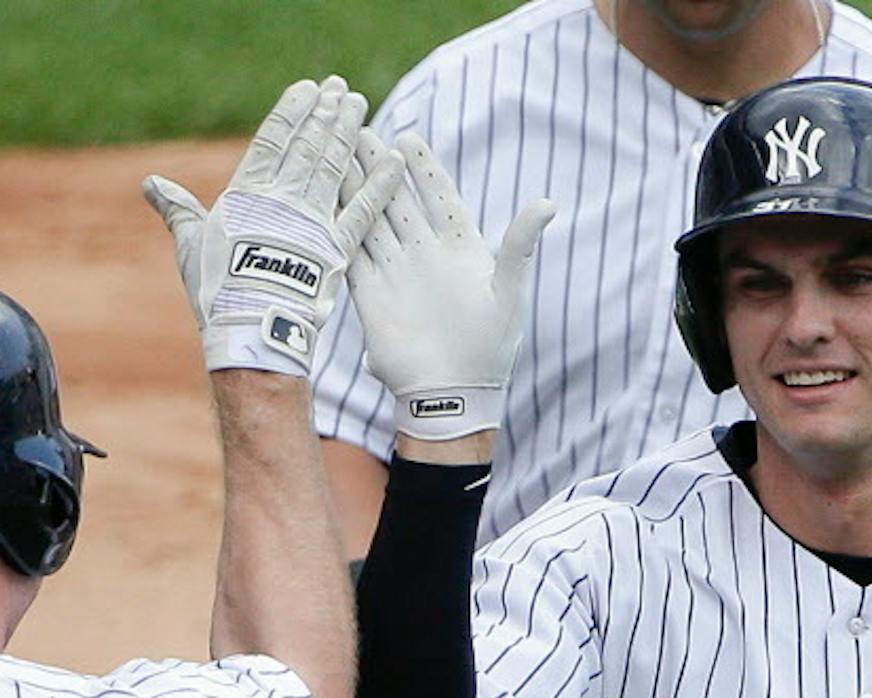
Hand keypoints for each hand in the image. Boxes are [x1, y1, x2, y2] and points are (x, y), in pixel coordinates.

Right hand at [143, 76, 400, 375]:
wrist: (249, 327)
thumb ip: (178, 209)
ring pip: (334, 166)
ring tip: (357, 103)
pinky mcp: (338, 247)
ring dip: (347, 132)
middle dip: (324, 113)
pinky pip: (364, 209)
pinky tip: (393, 159)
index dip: (291, 112)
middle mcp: (284, 199)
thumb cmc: (215, 289)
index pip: (272, 141)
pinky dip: (380, 183)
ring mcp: (313, 221)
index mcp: (248, 194)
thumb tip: (150, 183)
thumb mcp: (191, 244)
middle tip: (339, 87)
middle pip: (308, 146)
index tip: (307, 88)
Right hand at [343, 129, 554, 439]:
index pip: (438, 196)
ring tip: (334, 155)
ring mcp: (396, 272)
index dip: (424, 168)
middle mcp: (424, 254)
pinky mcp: (371, 296)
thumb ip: (520, 245)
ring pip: (370, 219)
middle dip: (378, 164)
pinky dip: (339, 228)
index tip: (408, 138)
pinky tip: (323, 204)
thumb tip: (547, 203)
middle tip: (357, 128)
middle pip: (397, 199)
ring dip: (353, 188)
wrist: (453, 395)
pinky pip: (352, 254)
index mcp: (459, 248)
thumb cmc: (489, 348)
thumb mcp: (510, 292)